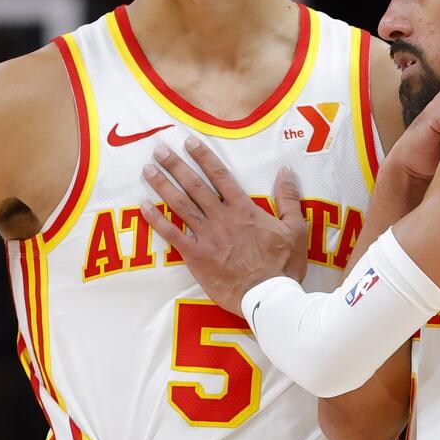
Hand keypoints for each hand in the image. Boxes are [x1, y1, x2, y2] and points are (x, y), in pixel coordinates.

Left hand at [140, 137, 307, 315]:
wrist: (268, 297)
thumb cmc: (283, 265)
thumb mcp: (296, 228)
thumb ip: (289, 198)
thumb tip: (285, 170)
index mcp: (244, 209)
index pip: (220, 175)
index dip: (204, 157)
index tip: (189, 142)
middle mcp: (222, 217)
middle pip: (195, 185)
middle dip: (175, 166)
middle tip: (159, 150)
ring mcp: (207, 236)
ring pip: (180, 205)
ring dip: (163, 185)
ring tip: (148, 170)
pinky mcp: (196, 256)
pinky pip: (172, 235)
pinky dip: (157, 220)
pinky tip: (144, 207)